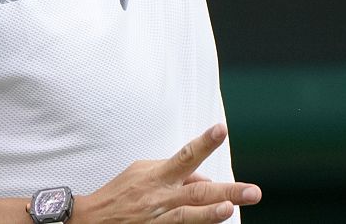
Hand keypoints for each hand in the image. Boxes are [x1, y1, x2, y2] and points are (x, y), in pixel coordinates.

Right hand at [71, 124, 261, 222]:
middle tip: (253, 191)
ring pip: (189, 216)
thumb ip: (174, 172)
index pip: (185, 155)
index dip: (204, 143)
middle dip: (227, 191)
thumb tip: (203, 178)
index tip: (220, 129)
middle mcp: (161, 197)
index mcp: (158, 176)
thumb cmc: (120, 193)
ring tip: (230, 208)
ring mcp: (159, 219)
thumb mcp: (142, 171)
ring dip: (211, 214)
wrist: (92, 221)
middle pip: (197, 192)